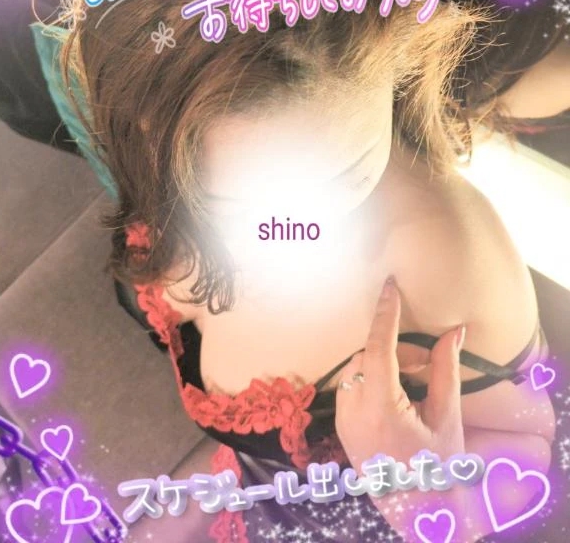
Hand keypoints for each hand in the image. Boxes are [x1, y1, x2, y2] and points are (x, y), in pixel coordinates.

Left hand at [335, 277, 465, 472]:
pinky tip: (396, 396)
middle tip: (422, 364)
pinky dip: (372, 380)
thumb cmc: (437, 466)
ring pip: (357, 370)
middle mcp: (353, 413)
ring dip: (382, 365)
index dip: (385, 314)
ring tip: (412, 385)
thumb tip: (454, 331)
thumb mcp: (446, 417)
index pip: (378, 347)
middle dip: (394, 351)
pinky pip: (352, 387)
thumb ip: (445, 369)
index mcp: (381, 409)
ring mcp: (342, 421)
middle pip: (367, 357)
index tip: (389, 286)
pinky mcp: (341, 427)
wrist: (417, 509)